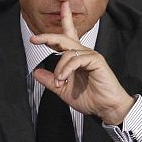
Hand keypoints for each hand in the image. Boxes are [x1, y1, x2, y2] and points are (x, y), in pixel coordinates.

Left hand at [30, 1, 134, 124]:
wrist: (107, 108)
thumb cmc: (91, 99)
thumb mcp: (63, 90)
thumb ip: (50, 80)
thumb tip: (36, 72)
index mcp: (75, 58)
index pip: (65, 39)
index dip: (52, 33)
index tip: (36, 35)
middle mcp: (83, 54)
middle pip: (65, 37)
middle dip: (49, 36)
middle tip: (35, 39)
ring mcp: (90, 56)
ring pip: (67, 52)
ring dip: (59, 68)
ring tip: (58, 82)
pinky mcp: (96, 60)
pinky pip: (76, 59)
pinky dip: (66, 69)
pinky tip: (63, 78)